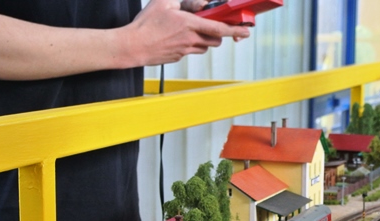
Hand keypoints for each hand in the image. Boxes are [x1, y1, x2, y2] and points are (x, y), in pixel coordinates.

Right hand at [123, 0, 249, 66]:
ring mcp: (185, 50)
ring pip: (205, 46)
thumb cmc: (146, 24)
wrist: (133, 46)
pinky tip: (176, 38)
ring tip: (188, 30)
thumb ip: (185, 0)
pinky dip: (190, 44)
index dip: (235, 30)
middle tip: (209, 25)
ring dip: (203, 39)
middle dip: (217, 33)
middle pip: (215, 40)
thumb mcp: (164, 2)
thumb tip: (202, 3)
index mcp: (189, 24)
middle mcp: (190, 39)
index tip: (246, 31)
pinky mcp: (179, 57)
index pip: (218, 28)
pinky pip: (191, 51)